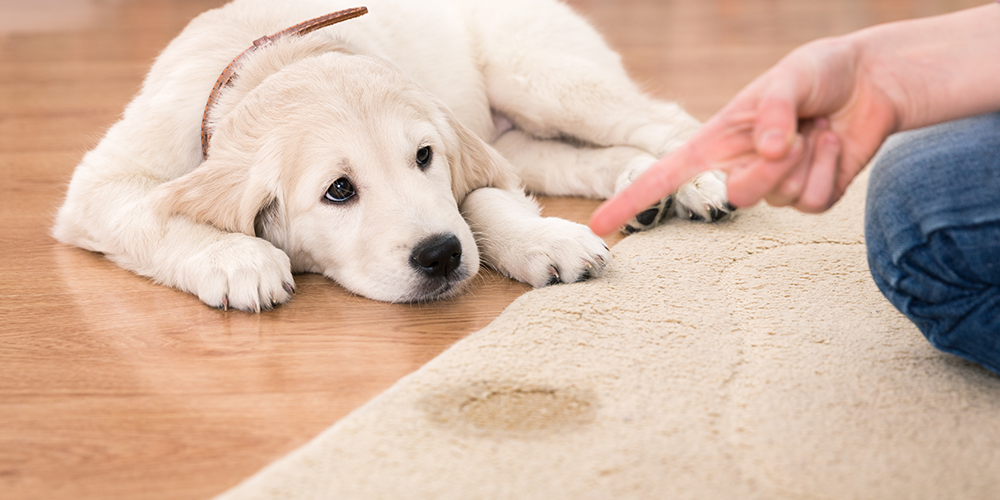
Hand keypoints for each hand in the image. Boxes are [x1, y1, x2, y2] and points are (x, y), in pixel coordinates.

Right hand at [590, 35, 898, 235]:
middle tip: (796, 134)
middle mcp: (739, 166)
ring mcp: (774, 186)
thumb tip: (766, 150)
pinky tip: (833, 144)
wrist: (870, 82)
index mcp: (717, 140)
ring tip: (817, 129)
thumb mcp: (791, 76)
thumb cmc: (819, 73)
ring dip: (806, 160)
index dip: (631, 199)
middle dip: (769, 170)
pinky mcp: (810, 196)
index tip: (601, 225)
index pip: (665, 175)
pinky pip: (812, 203)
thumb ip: (773, 110)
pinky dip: (829, 170)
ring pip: (779, 200)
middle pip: (736, 197)